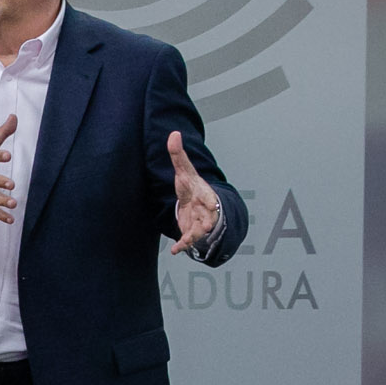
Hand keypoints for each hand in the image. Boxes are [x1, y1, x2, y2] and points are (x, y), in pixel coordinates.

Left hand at [167, 131, 223, 255]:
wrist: (197, 206)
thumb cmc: (191, 187)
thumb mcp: (184, 171)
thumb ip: (178, 155)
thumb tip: (173, 133)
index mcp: (205, 194)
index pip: (211, 198)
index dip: (211, 202)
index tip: (212, 205)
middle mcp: (205, 210)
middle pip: (210, 219)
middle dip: (208, 224)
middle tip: (204, 229)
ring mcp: (200, 222)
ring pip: (200, 232)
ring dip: (193, 237)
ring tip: (185, 242)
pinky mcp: (192, 232)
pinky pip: (189, 241)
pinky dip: (183, 246)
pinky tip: (175, 251)